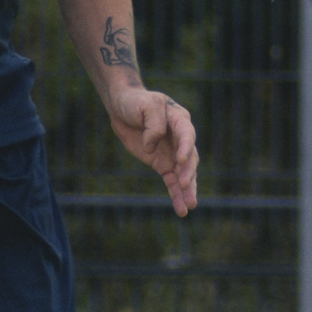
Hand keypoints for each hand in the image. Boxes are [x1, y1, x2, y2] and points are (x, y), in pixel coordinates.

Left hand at [108, 87, 198, 217]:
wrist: (122, 107)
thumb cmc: (136, 102)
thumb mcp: (146, 105)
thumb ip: (153, 124)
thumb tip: (152, 147)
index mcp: (179, 120)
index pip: (187, 135)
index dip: (186, 148)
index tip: (181, 162)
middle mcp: (180, 138)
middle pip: (189, 158)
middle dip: (188, 173)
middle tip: (184, 185)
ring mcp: (172, 153)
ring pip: (183, 174)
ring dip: (187, 190)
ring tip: (189, 206)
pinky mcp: (162, 164)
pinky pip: (172, 181)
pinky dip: (176, 194)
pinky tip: (181, 209)